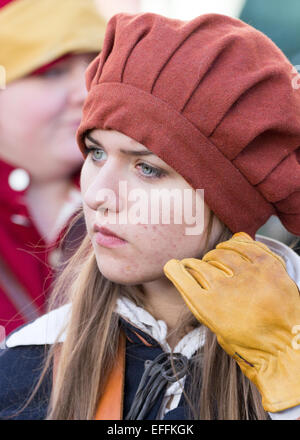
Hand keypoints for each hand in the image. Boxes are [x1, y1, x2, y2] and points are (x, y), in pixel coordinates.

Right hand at [163, 232, 299, 411]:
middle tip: (198, 267)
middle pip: (200, 264)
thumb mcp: (215, 327)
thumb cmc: (249, 342)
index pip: (181, 274)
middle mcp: (227, 288)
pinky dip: (233, 243)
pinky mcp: (268, 266)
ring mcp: (249, 275)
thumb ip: (200, 301)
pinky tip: (230, 246)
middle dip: (194, 264)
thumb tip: (188, 277)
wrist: (285, 347)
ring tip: (214, 258)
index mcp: (209, 306)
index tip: (174, 266)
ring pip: (220, 252)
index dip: (174, 268)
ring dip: (213, 255)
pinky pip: (244, 244)